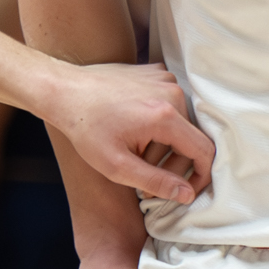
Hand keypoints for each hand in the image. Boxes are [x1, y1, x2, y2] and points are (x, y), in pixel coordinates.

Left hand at [46, 61, 214, 204]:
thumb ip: (156, 181)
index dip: (202, 176)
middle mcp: (171, 92)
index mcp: (166, 115)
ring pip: (181, 124)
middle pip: (192, 139)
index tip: (188, 192)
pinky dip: (158, 125)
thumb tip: (187, 194)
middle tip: (147, 181)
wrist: (63, 91)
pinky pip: (170, 106)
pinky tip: (133, 132)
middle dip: (174, 165)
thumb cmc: (85, 128)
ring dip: (164, 145)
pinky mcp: (156, 73)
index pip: (204, 150)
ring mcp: (164, 79)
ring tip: (135, 155)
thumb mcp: (117, 166)